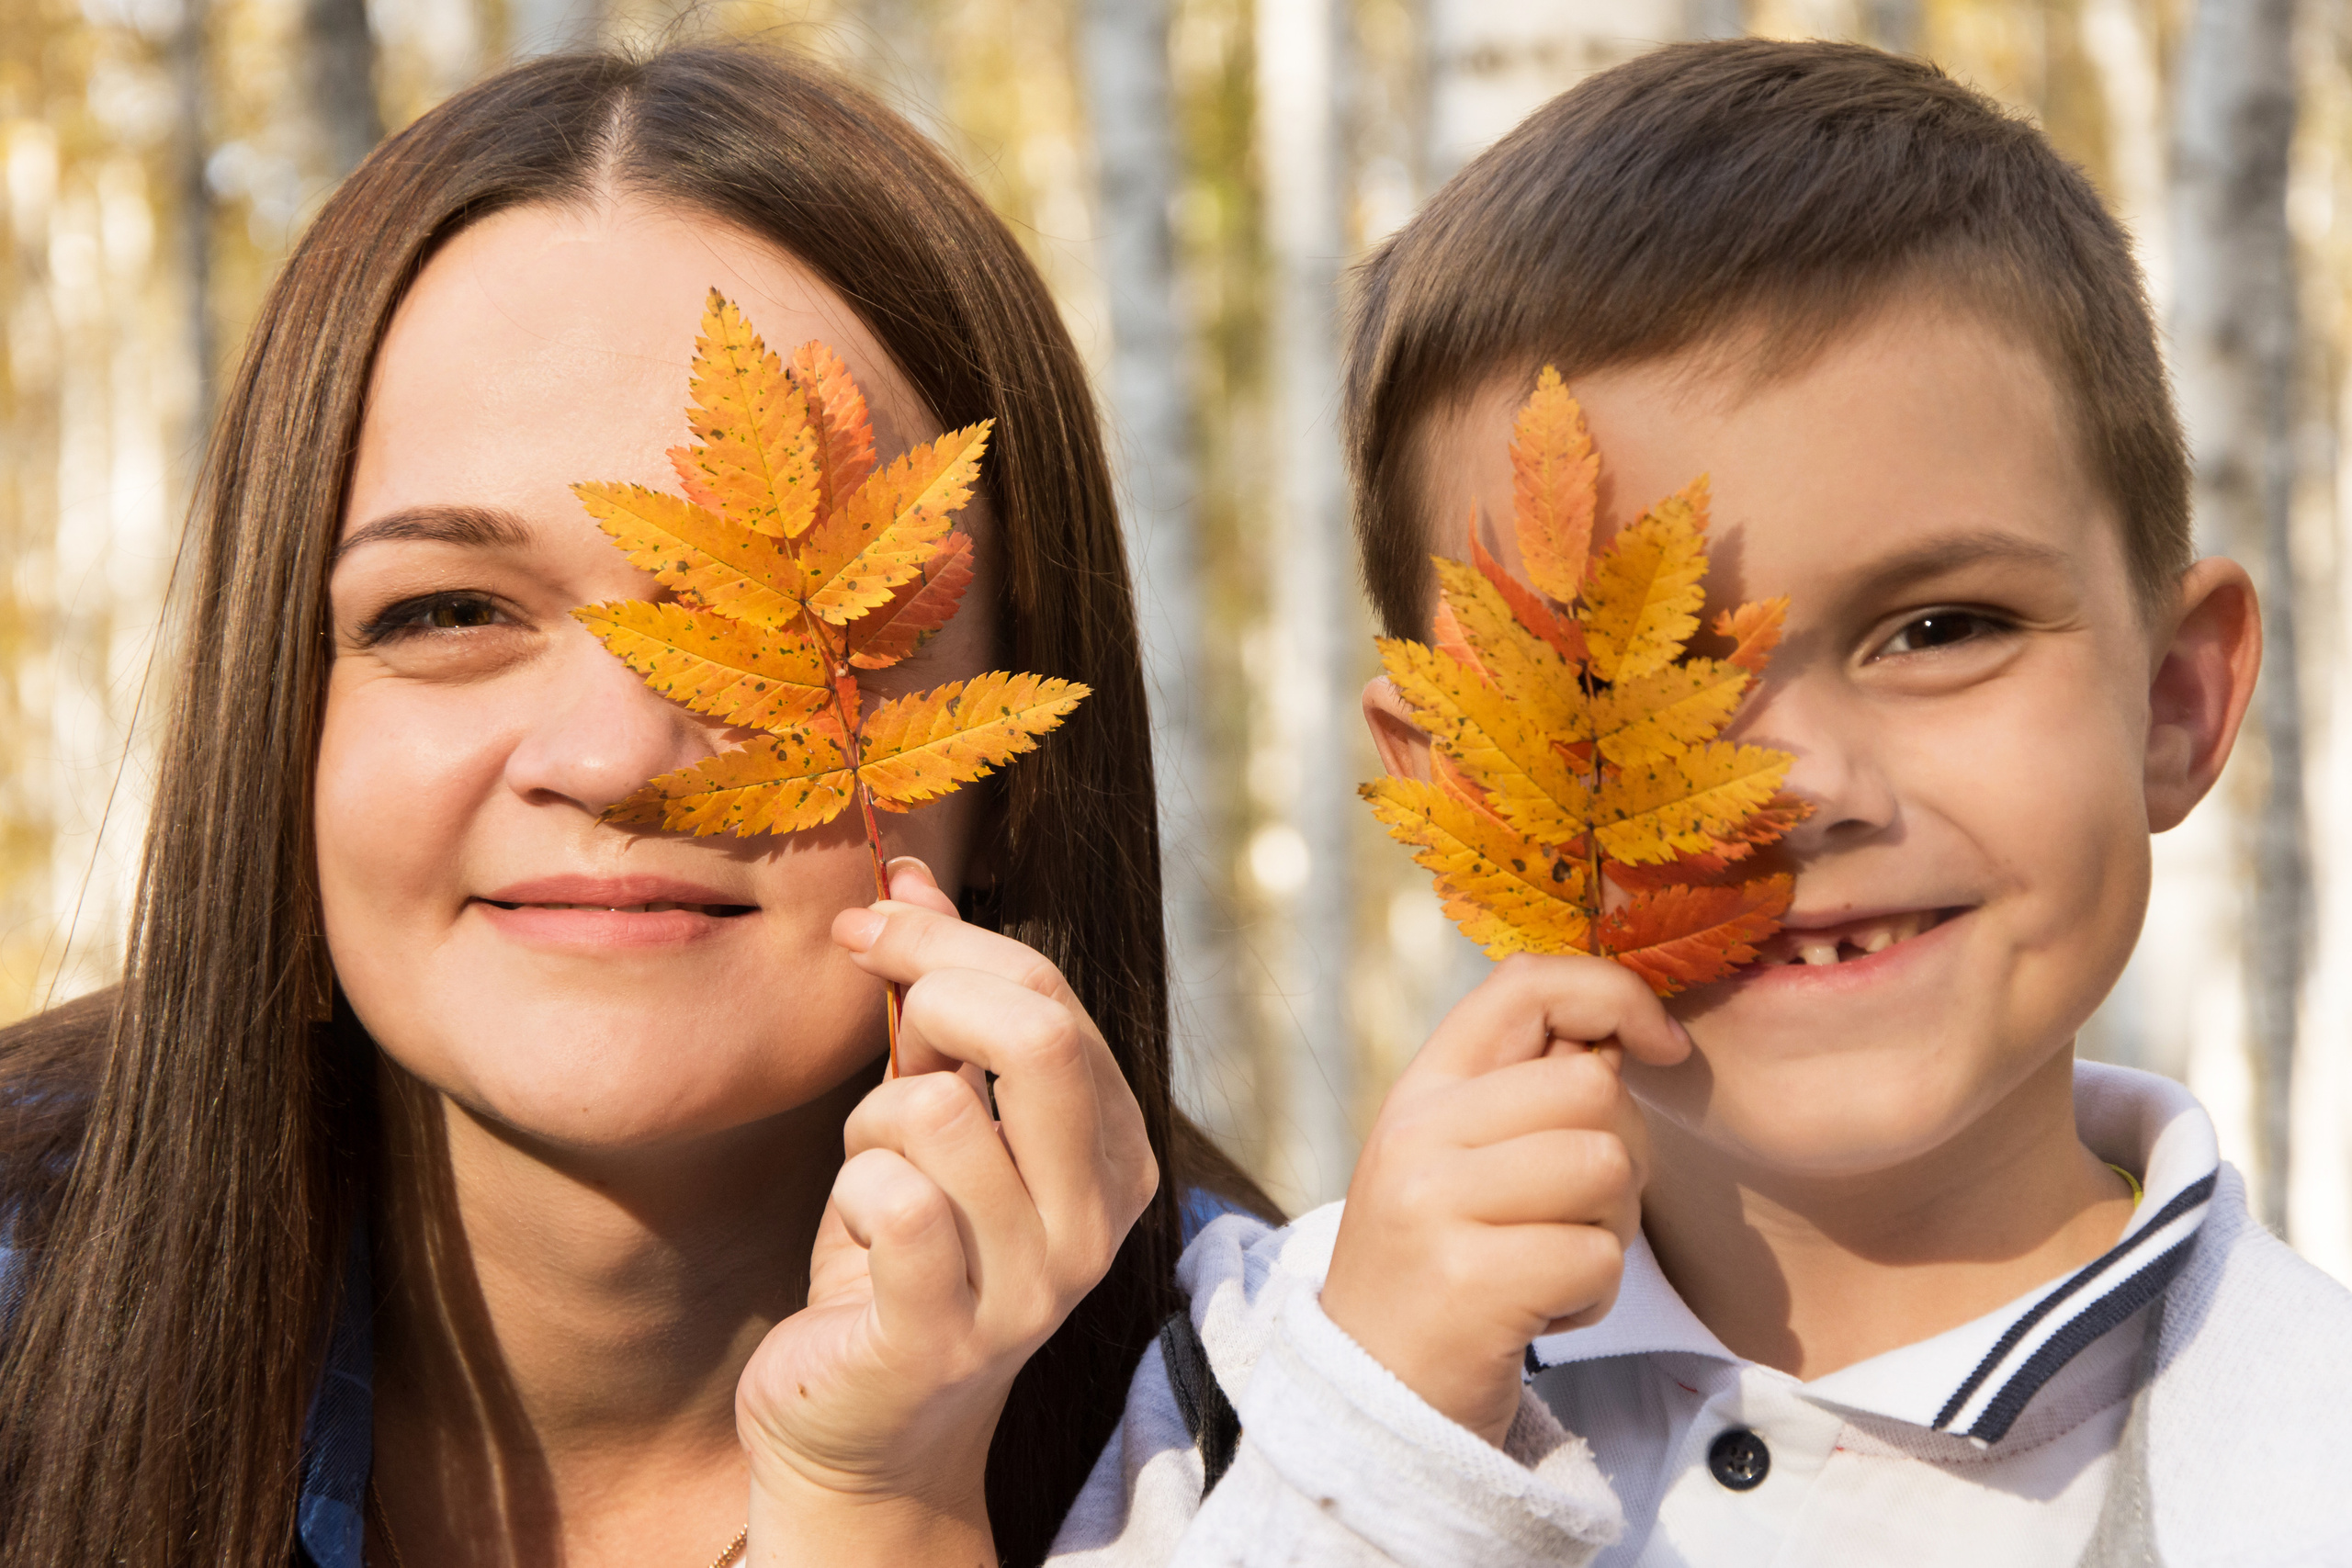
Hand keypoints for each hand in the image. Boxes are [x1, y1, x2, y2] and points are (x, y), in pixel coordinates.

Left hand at [735, 859, 1158, 1564]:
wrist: (866, 1429)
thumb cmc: (898, 1255)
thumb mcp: (927, 1111)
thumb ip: (932, 999)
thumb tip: (904, 871)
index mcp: (1114, 1151)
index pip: (1052, 999)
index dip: (945, 940)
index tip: (865, 926)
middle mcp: (1096, 1218)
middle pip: (1039, 1035)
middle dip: (929, 997)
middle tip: (879, 1032)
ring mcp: (1032, 1285)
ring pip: (935, 1113)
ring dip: (869, 1124)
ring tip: (872, 1174)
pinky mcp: (946, 1336)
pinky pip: (888, 1201)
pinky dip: (848, 1193)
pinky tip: (857, 1234)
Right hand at [1319, 954, 1689, 1447]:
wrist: (1369, 1399)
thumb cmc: (1443, 1269)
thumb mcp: (1457, 1160)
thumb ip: (1526, 1093)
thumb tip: (1620, 1038)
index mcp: (1421, 1091)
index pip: (1526, 985)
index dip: (1615, 995)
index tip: (1661, 1048)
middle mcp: (1417, 1133)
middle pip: (1592, 1088)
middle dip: (1622, 1153)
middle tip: (1570, 1213)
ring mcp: (1435, 1204)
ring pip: (1607, 1167)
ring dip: (1608, 1230)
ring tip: (1548, 1263)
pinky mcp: (1470, 1281)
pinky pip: (1599, 1257)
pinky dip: (1592, 1296)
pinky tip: (1538, 1314)